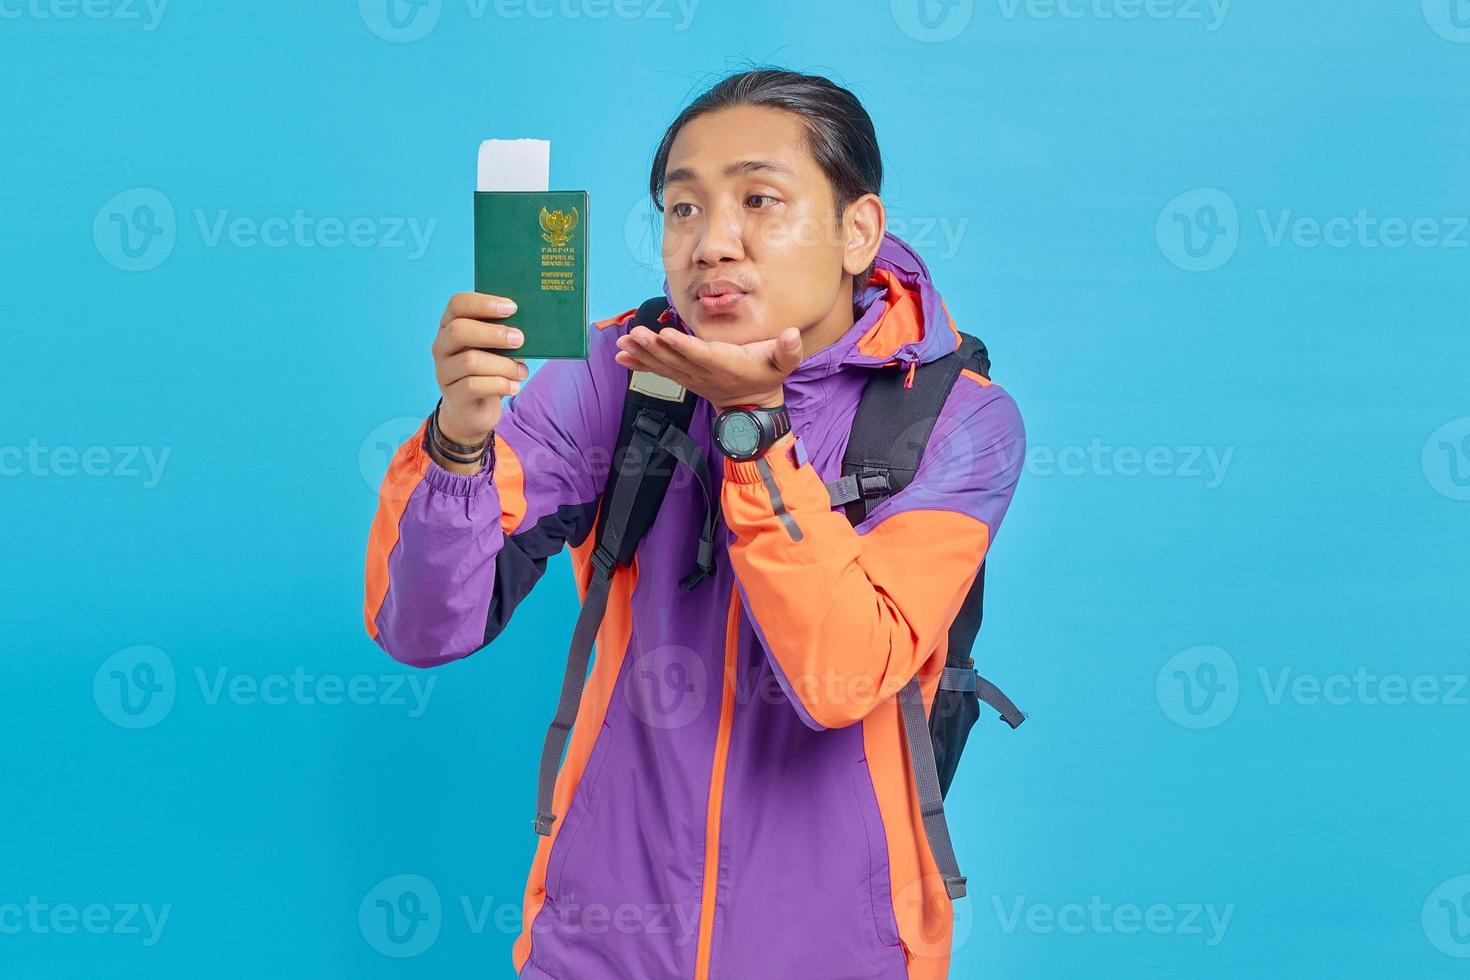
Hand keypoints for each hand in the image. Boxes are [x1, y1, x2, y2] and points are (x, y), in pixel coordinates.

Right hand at [431, 292, 527, 469]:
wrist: (473, 411)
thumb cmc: (488, 371)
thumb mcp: (495, 349)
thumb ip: (503, 335)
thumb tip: (526, 327)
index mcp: (451, 326)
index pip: (458, 304)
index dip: (484, 303)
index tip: (512, 308)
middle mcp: (442, 347)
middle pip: (459, 331)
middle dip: (493, 333)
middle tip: (520, 339)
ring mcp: (444, 372)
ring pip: (470, 362)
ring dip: (503, 365)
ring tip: (522, 371)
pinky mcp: (453, 396)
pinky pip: (475, 386)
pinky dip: (500, 385)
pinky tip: (514, 387)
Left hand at [613, 323, 801, 412]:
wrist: (752, 405)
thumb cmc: (766, 376)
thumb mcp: (783, 364)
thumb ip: (789, 350)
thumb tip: (793, 334)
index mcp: (726, 364)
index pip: (702, 354)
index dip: (684, 346)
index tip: (667, 335)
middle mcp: (704, 373)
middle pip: (676, 359)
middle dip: (655, 347)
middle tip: (636, 334)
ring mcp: (691, 377)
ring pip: (664, 365)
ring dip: (642, 353)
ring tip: (623, 342)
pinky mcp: (684, 378)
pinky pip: (659, 371)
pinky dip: (640, 363)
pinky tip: (621, 356)